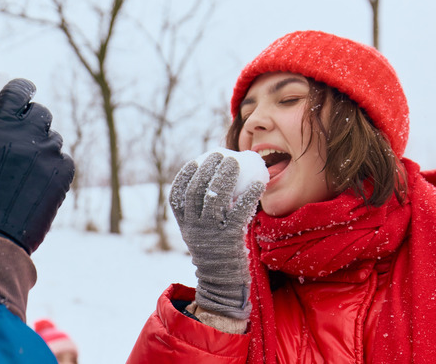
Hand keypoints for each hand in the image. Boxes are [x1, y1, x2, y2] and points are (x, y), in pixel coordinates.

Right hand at [0, 79, 74, 254]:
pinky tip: (36, 178)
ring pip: (52, 137)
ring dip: (40, 143)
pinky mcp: (62, 177)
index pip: (18, 90)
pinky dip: (51, 164)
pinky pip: (61, 160)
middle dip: (28, 118)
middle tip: (18, 132)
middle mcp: (30, 135)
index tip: (17, 93)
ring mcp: (49, 156)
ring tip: (25, 162)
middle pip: (39, 112)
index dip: (18, 89)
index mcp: (0, 124)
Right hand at [170, 152, 264, 318]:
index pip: (177, 194)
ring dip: (225, 176)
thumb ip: (201, 212)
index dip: (185, 176)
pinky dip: (249, 195)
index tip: (195, 161)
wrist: (221, 281)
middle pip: (196, 190)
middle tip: (219, 155)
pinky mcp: (230, 238)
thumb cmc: (214, 250)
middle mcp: (194, 226)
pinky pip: (239, 212)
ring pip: (215, 197)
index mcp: (184, 223)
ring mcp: (211, 232)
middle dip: (207, 168)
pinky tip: (258, 184)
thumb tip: (215, 183)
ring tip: (234, 162)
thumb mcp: (199, 232)